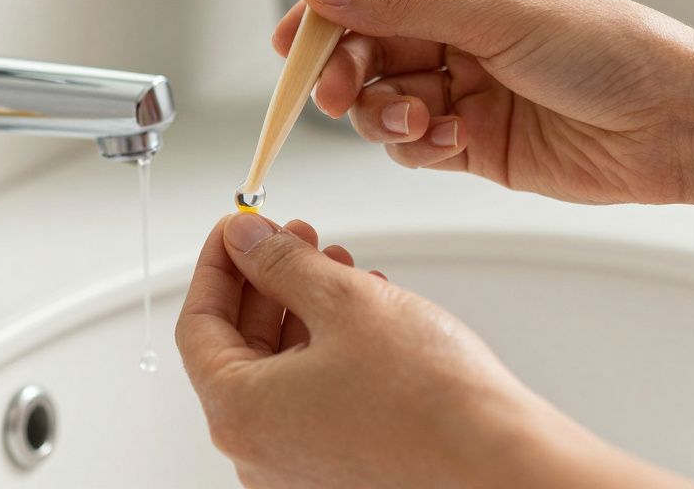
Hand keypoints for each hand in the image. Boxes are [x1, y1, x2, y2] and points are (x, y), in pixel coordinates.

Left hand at [176, 213, 691, 487]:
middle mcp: (257, 448)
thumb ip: (280, 263)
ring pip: (280, 366)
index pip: (197, 323)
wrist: (496, 456)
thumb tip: (245, 241)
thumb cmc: (428, 398)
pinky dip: (326, 345)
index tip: (235, 229)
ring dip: (303, 306)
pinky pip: (312, 393)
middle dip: (268, 280)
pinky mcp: (336, 465)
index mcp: (238, 412)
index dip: (217, 264)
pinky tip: (362, 307)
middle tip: (291, 236)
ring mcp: (296, 462)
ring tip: (335, 263)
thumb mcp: (341, 301)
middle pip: (238, 345)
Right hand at [274, 0, 693, 204]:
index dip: (324, 20)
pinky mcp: (473, 144)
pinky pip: (414, 146)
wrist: (674, 123)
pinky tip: (450, 142)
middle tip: (336, 96)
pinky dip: (418, 146)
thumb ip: (403, 8)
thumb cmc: (607, 50)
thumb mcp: (498, 15)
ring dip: (384, 115)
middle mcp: (458, 36)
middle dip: (347, 75)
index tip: (289, 47)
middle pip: (368, 54)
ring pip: (382, 105)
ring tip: (420, 122)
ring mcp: (464, 92)